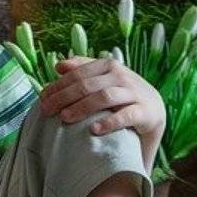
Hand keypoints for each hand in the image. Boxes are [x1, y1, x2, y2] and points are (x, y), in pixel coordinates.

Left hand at [40, 56, 165, 140]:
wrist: (154, 114)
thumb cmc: (120, 98)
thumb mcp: (102, 82)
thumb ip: (83, 71)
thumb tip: (59, 66)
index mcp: (108, 66)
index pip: (78, 74)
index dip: (58, 85)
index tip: (42, 98)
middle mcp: (122, 76)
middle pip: (87, 84)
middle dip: (63, 97)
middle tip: (47, 111)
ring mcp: (135, 93)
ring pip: (105, 96)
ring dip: (82, 107)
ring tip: (65, 118)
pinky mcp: (146, 113)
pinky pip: (126, 116)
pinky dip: (109, 122)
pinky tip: (94, 130)